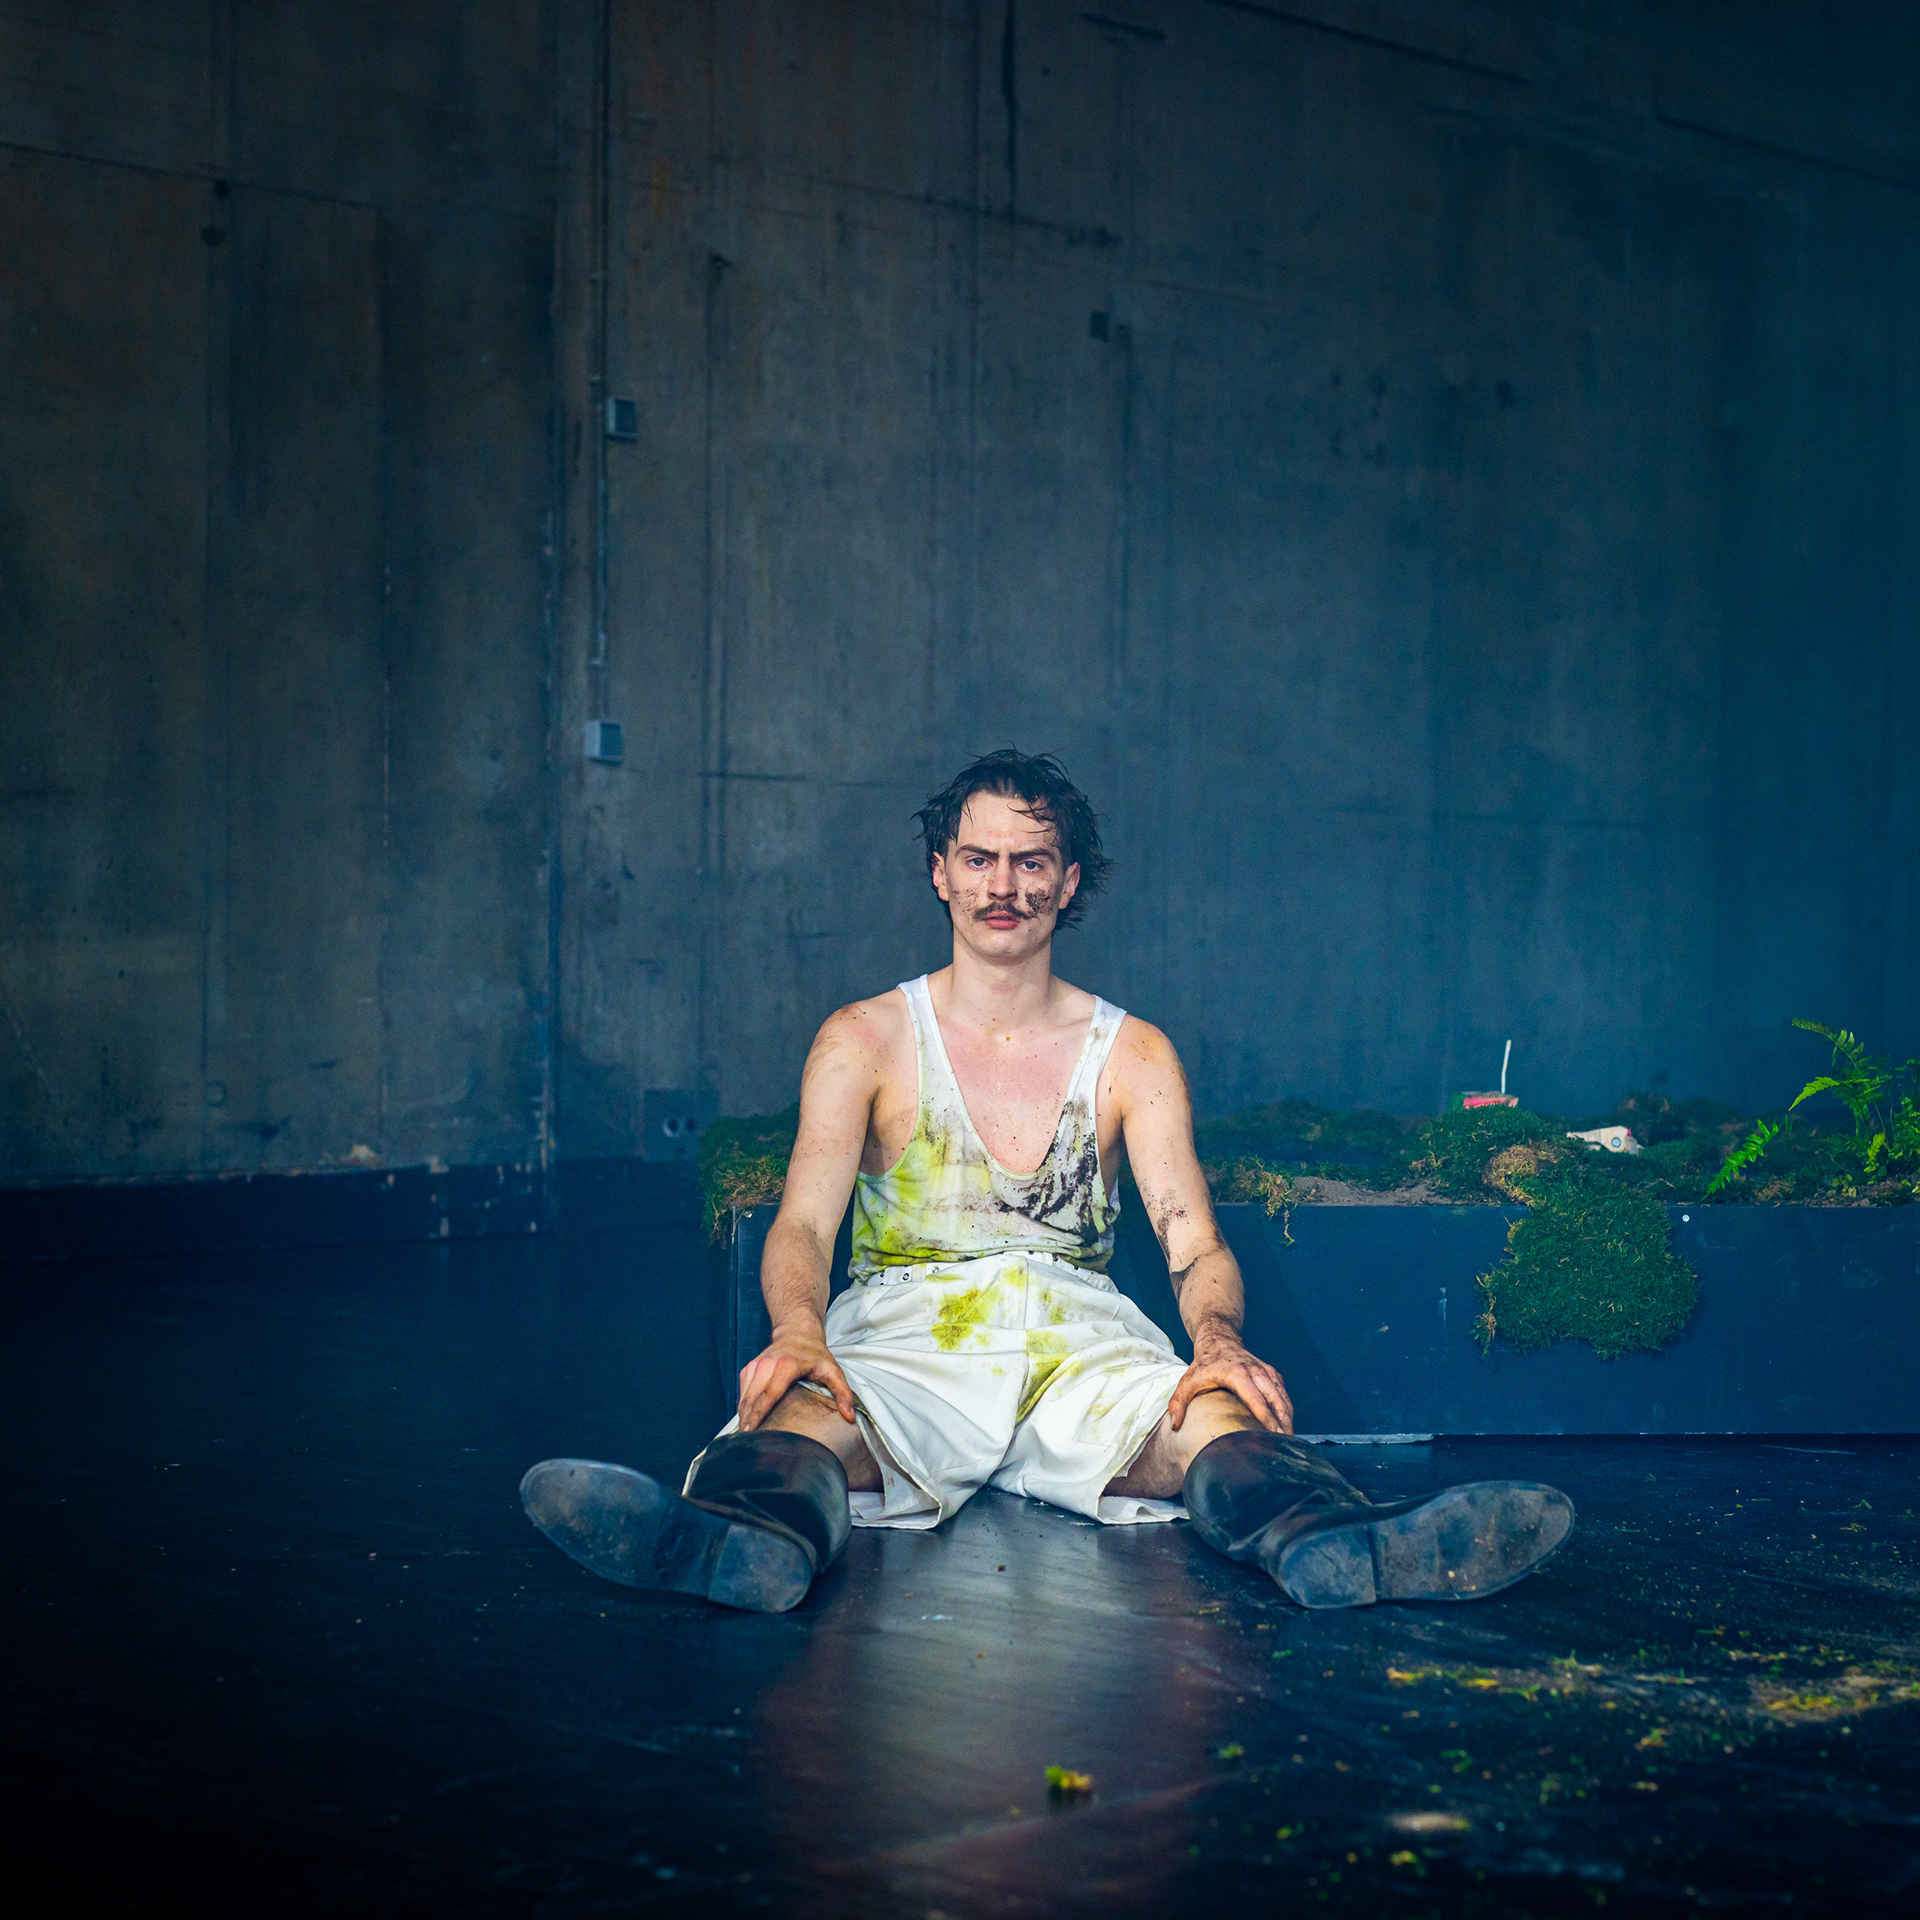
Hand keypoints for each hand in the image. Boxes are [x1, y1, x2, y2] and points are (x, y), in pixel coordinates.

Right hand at [737, 1320, 856, 1431]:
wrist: (798, 1332)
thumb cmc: (815, 1354)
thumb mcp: (833, 1371)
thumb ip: (843, 1393)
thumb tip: (849, 1417)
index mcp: (786, 1366)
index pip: (768, 1395)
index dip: (759, 1415)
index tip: (752, 1433)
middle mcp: (767, 1364)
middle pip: (752, 1399)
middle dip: (748, 1421)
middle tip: (746, 1443)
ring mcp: (756, 1365)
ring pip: (745, 1396)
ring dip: (743, 1416)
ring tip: (745, 1437)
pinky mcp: (749, 1368)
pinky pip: (743, 1391)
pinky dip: (743, 1406)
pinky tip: (747, 1420)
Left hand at [1167, 1327, 1293, 1433]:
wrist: (1219, 1338)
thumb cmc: (1203, 1363)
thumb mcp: (1187, 1381)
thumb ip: (1178, 1402)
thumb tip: (1174, 1425)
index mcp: (1238, 1375)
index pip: (1257, 1401)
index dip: (1267, 1420)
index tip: (1274, 1437)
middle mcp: (1256, 1372)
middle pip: (1277, 1401)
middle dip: (1284, 1424)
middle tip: (1286, 1447)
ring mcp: (1266, 1371)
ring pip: (1284, 1398)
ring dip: (1288, 1419)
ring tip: (1289, 1441)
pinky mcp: (1272, 1373)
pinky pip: (1284, 1394)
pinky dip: (1287, 1410)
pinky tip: (1286, 1425)